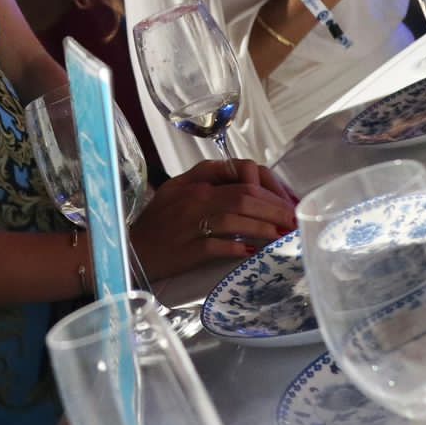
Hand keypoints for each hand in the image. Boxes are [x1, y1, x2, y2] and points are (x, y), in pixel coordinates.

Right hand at [129, 160, 298, 278]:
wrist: (133, 250)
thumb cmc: (159, 222)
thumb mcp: (179, 188)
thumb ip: (209, 177)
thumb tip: (248, 179)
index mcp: (196, 181)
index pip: (240, 172)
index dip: (268, 185)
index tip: (282, 200)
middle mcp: (195, 198)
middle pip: (245, 197)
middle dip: (275, 209)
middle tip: (292, 221)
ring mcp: (191, 224)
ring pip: (236, 219)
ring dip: (264, 228)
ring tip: (281, 236)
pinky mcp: (189, 250)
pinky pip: (220, 246)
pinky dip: (240, 248)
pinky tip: (254, 252)